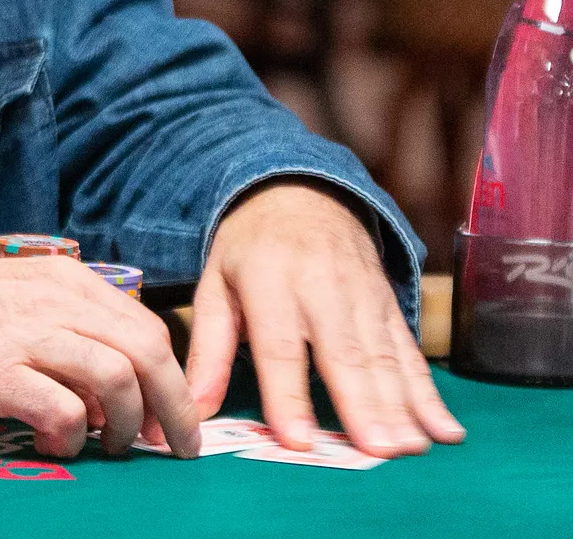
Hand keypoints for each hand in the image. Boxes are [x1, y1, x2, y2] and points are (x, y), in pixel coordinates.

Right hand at [0, 255, 199, 457]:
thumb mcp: (26, 293)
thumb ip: (73, 322)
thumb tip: (118, 382)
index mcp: (68, 279)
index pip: (146, 326)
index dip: (171, 377)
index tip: (170, 412)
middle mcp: (58, 300)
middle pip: (147, 352)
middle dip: (173, 407)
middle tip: (174, 445)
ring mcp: (30, 335)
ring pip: (117, 380)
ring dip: (125, 426)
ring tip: (108, 445)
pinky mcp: (2, 373)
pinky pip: (65, 412)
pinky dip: (72, 438)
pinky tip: (54, 442)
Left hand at [185, 179, 465, 458]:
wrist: (299, 190)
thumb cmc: (249, 250)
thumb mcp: (216, 286)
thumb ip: (208, 351)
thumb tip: (194, 409)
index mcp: (268, 282)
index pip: (279, 346)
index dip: (288, 395)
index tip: (298, 441)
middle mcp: (320, 287)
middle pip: (342, 353)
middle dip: (361, 405)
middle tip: (377, 451)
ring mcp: (362, 295)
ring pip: (383, 356)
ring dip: (401, 406)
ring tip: (410, 448)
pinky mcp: (389, 303)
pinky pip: (411, 352)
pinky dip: (430, 394)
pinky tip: (446, 430)